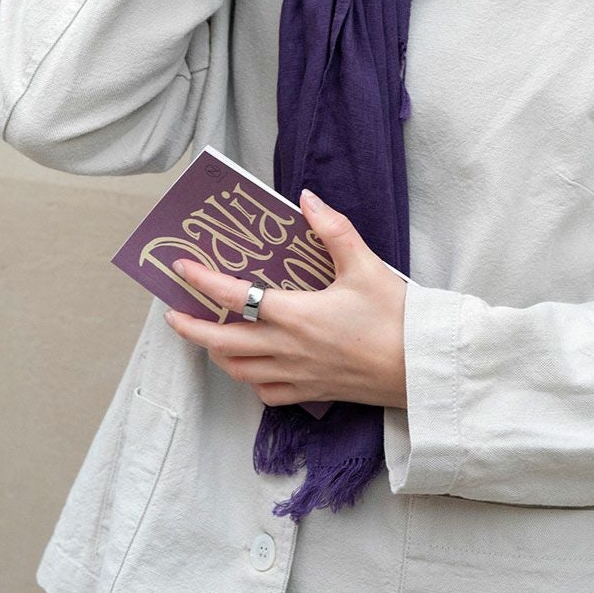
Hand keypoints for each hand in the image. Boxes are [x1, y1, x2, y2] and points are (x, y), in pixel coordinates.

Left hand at [163, 189, 407, 408]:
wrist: (421, 369)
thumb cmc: (396, 318)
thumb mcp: (365, 265)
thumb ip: (333, 230)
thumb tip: (305, 199)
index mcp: (296, 315)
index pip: (235, 296)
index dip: (203, 282)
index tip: (181, 268)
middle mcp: (288, 349)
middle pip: (222, 343)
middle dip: (191, 329)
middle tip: (172, 315)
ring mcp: (297, 376)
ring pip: (239, 371)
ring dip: (216, 354)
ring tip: (207, 337)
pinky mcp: (312, 393)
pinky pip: (267, 392)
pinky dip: (251, 379)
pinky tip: (253, 367)